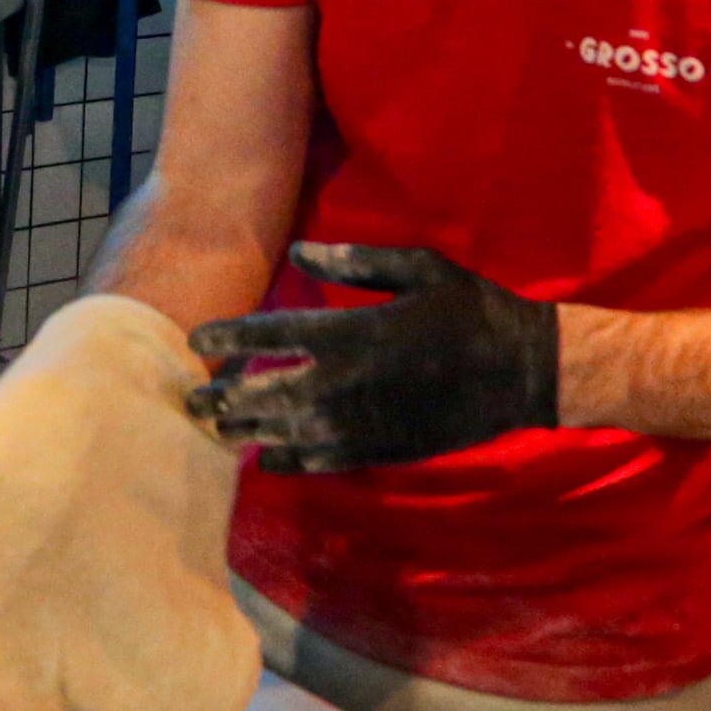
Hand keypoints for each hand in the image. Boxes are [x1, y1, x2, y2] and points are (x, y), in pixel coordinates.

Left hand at [185, 244, 560, 471]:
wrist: (520, 371)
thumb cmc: (469, 309)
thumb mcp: (418, 268)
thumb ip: (355, 260)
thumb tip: (302, 248)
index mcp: (348, 333)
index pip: (268, 336)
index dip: (226, 337)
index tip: (195, 339)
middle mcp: (341, 384)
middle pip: (261, 394)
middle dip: (221, 397)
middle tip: (190, 400)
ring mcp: (357, 423)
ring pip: (282, 433)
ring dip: (245, 432)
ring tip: (214, 430)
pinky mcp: (377, 450)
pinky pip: (319, 462)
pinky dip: (287, 461)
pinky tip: (268, 459)